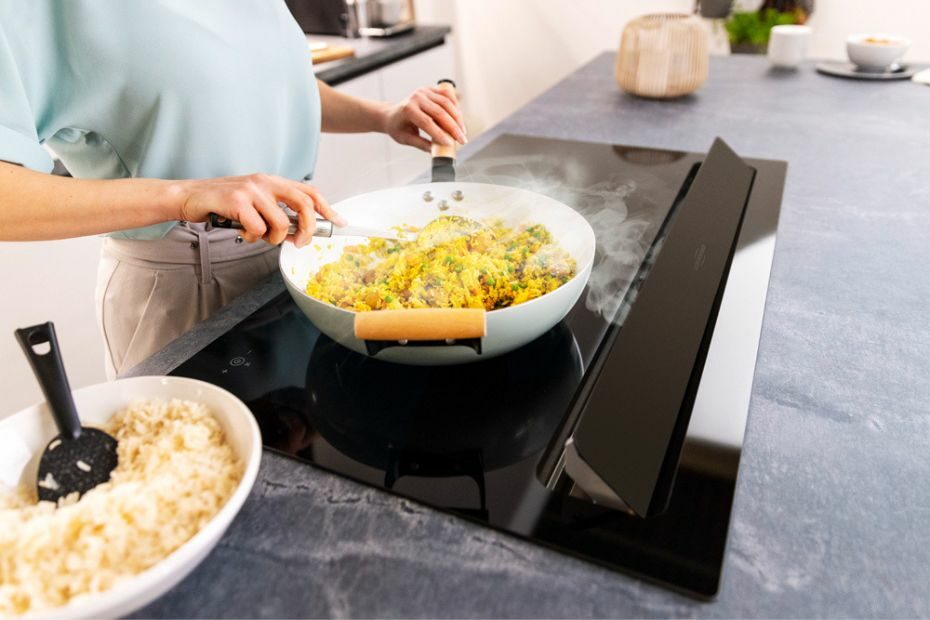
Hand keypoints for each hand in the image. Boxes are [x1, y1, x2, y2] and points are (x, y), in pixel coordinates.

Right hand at [175, 174, 344, 247]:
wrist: (188, 196)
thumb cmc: (222, 203)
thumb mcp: (254, 203)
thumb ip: (276, 212)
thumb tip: (300, 232)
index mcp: (272, 181)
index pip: (309, 192)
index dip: (327, 208)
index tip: (340, 222)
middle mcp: (265, 182)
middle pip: (304, 205)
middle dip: (307, 229)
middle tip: (300, 243)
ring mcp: (252, 190)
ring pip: (280, 223)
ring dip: (271, 238)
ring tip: (256, 235)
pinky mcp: (237, 201)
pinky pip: (258, 229)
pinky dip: (250, 237)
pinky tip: (240, 231)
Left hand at [382, 85, 465, 151]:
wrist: (392, 114)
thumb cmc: (398, 128)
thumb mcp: (406, 139)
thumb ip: (421, 144)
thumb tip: (437, 152)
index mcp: (407, 109)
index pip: (426, 122)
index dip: (439, 133)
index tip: (450, 144)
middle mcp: (416, 98)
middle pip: (439, 112)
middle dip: (453, 128)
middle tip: (462, 140)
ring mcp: (424, 92)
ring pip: (446, 103)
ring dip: (457, 118)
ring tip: (463, 132)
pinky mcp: (431, 90)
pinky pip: (447, 97)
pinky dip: (455, 107)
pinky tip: (460, 119)